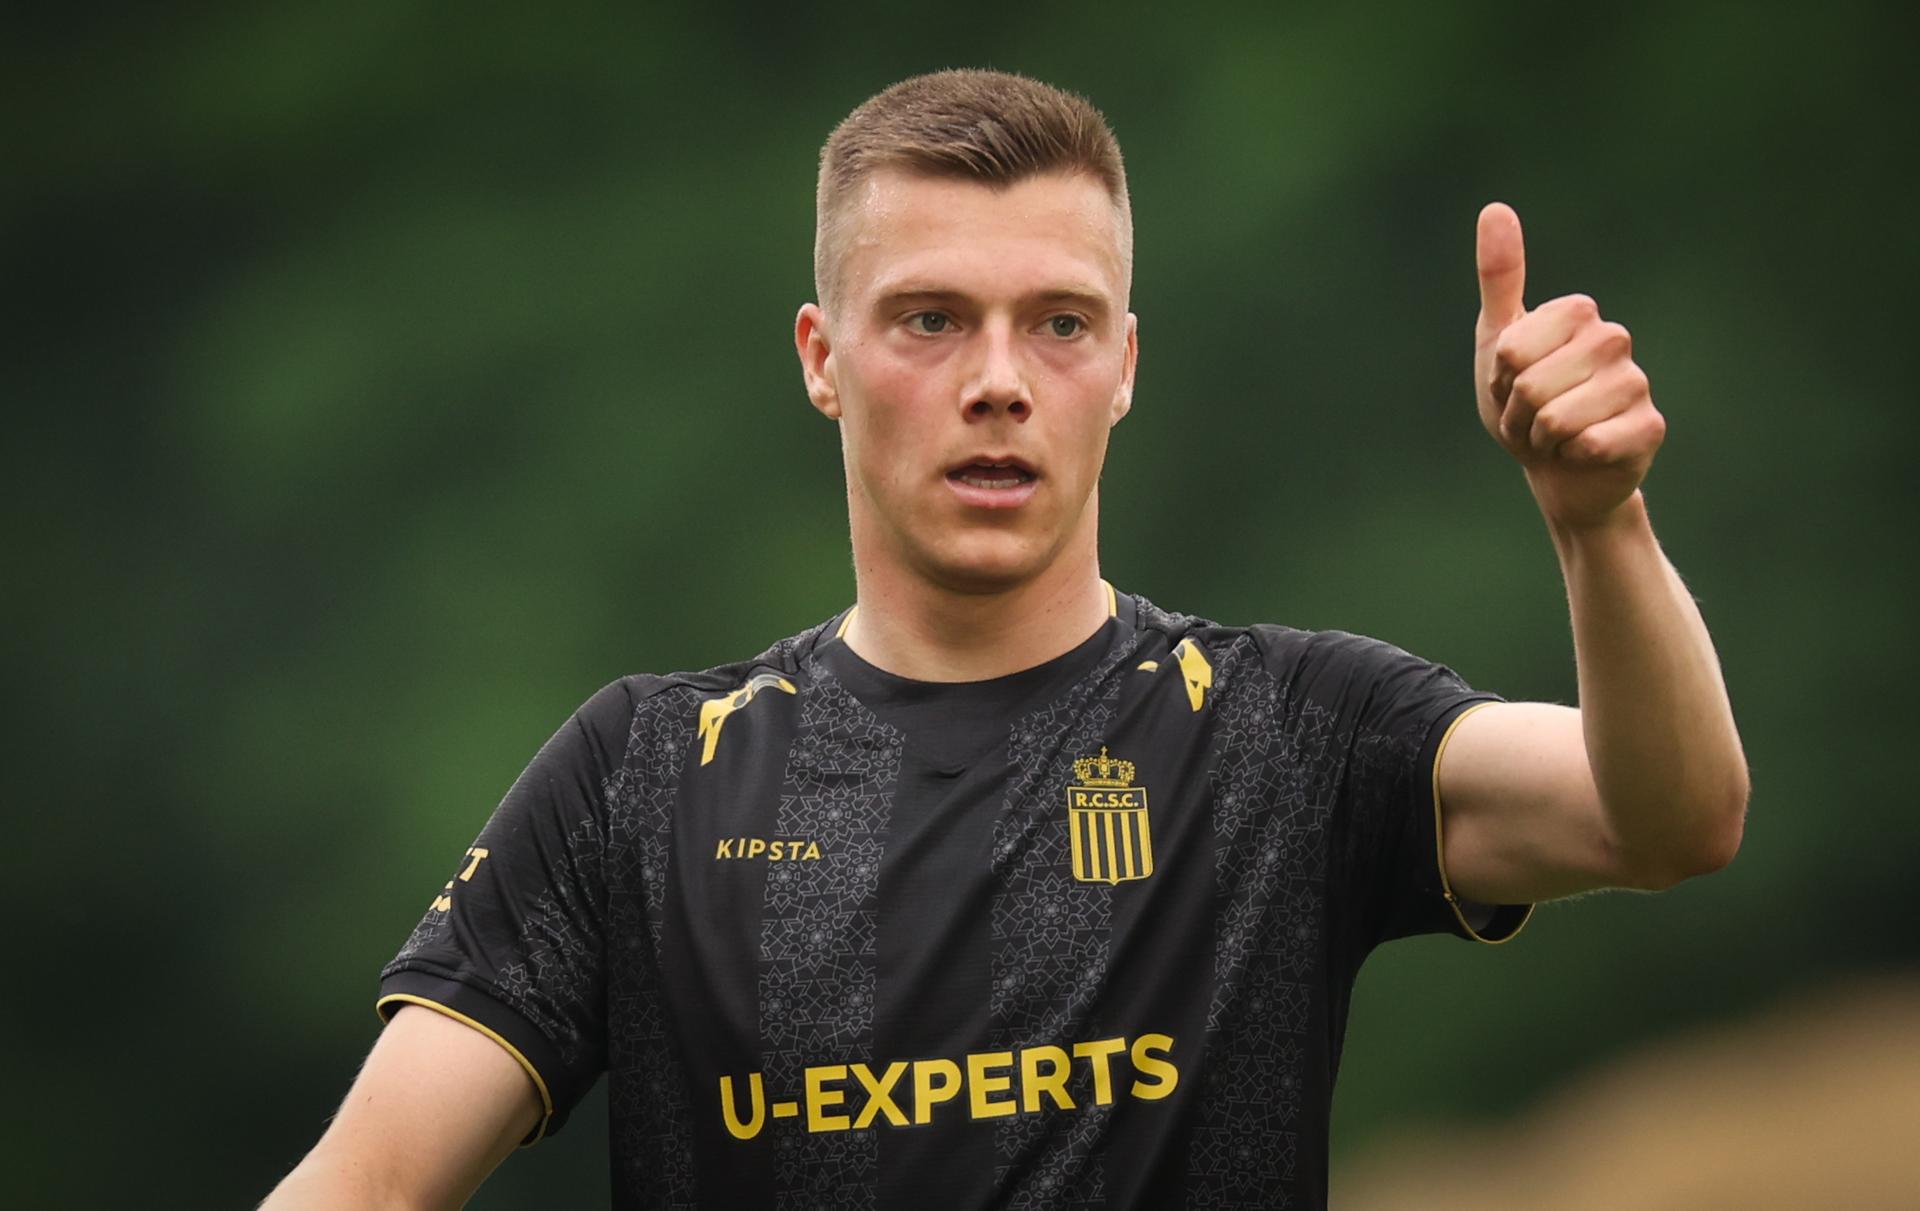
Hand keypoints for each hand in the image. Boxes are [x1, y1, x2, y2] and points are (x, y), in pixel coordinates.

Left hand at [1473, 202, 1665, 530]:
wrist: (1559, 470)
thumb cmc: (1525, 403)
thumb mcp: (1499, 341)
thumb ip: (1500, 277)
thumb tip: (1495, 208)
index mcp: (1579, 313)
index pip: (1511, 350)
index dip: (1500, 380)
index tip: (1513, 385)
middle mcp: (1615, 339)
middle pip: (1532, 384)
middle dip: (1517, 414)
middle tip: (1532, 418)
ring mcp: (1637, 383)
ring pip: (1557, 418)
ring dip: (1540, 440)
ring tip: (1553, 437)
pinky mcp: (1649, 428)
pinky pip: (1588, 444)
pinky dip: (1569, 458)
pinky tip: (1580, 454)